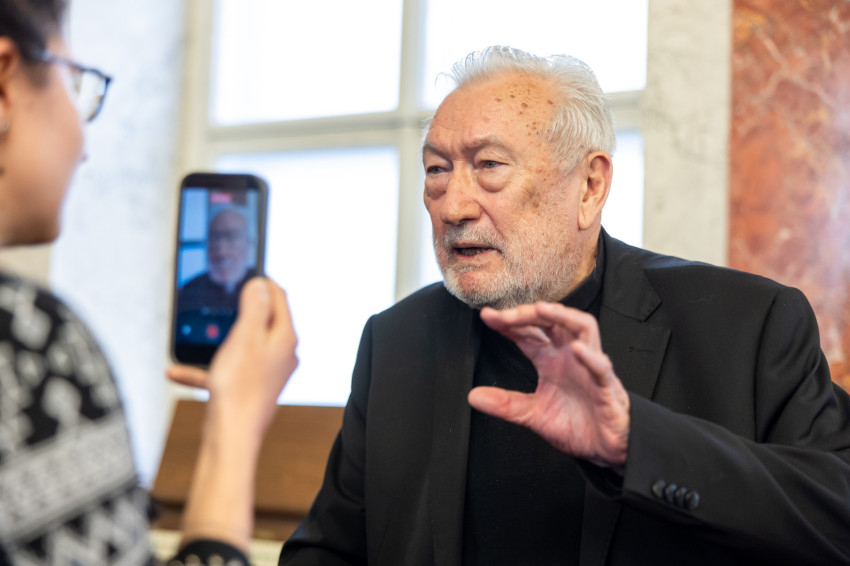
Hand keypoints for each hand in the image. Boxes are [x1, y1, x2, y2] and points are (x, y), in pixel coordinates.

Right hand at [167, 277, 297, 435]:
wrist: (231, 437)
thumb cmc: (238, 389)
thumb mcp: (244, 337)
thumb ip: (254, 307)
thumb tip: (261, 284)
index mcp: (284, 338)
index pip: (279, 297)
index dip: (263, 281)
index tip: (247, 272)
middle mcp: (282, 354)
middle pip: (263, 319)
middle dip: (240, 308)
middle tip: (222, 296)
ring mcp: (267, 372)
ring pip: (242, 344)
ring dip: (218, 339)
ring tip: (199, 333)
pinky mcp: (251, 388)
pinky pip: (226, 370)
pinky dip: (206, 368)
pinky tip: (177, 370)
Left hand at [469, 302, 628, 471]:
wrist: (604, 448)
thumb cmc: (577, 425)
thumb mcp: (532, 415)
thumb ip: (505, 404)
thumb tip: (473, 397)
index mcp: (551, 361)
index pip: (528, 333)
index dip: (509, 323)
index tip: (488, 317)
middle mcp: (570, 357)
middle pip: (552, 322)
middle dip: (529, 314)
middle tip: (506, 315)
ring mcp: (590, 367)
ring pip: (582, 328)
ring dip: (562, 317)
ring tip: (541, 310)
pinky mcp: (607, 386)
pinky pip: (601, 366)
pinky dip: (590, 357)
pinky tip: (577, 350)